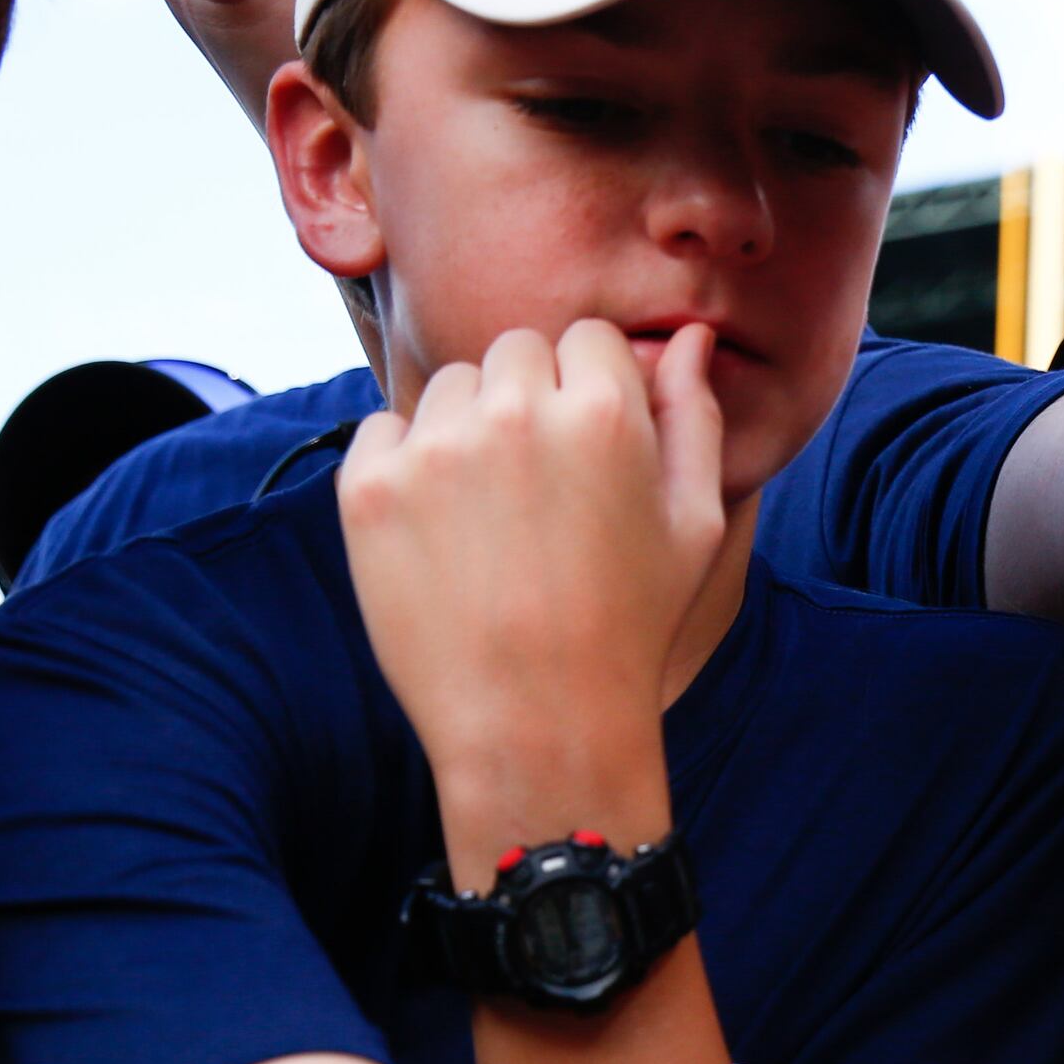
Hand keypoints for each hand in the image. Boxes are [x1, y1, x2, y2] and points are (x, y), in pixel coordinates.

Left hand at [337, 321, 726, 858]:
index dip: (590, 390)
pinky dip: (405, 468)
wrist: (536, 725)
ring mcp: (434, 447)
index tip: (586, 453)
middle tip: (537, 492)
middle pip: (514, 351)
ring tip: (490, 521)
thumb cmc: (628, 628)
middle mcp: (515, 412)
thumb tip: (689, 338)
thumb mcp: (695, 526)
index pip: (587, 338)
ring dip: (467, 429)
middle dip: (528, 400)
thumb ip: (692, 418)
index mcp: (604, 411)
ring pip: (448, 388)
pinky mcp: (369, 486)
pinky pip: (383, 431)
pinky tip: (442, 536)